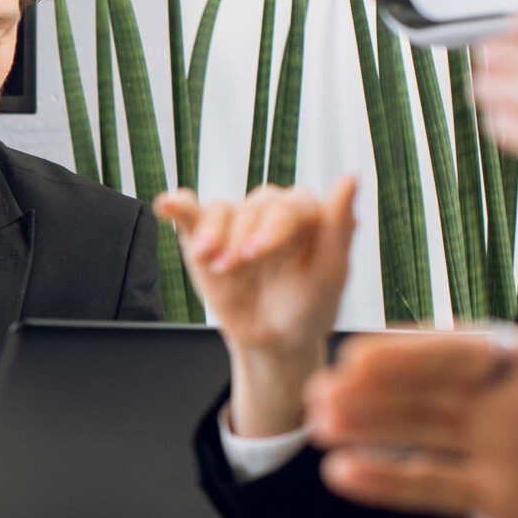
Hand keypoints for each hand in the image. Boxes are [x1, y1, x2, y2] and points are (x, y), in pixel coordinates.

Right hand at [157, 177, 356, 437]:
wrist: (272, 340)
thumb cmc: (308, 308)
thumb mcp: (329, 275)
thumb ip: (339, 226)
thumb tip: (351, 177)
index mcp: (307, 214)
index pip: (289, 205)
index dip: (270, 228)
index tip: (254, 256)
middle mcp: (271, 210)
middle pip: (253, 206)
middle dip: (240, 236)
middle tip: (230, 267)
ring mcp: (237, 221)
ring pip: (221, 209)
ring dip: (211, 232)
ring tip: (207, 259)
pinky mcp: (204, 233)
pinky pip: (190, 209)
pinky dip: (176, 204)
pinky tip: (166, 206)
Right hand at [307, 246, 517, 517]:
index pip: (460, 350)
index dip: (411, 351)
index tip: (364, 349)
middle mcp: (501, 401)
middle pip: (423, 391)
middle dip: (371, 388)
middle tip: (321, 385)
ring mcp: (492, 449)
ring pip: (416, 434)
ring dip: (367, 428)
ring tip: (317, 423)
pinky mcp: (495, 497)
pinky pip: (432, 487)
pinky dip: (388, 483)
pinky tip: (343, 474)